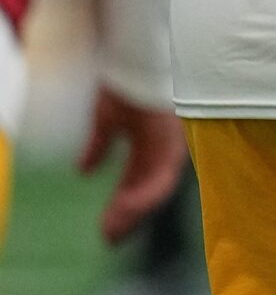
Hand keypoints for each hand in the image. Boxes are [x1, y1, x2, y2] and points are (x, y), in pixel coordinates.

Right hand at [80, 87, 187, 244]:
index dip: (127, 203)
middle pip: (152, 189)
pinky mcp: (174, 142)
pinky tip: (126, 208)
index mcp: (154, 142)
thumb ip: (99, 145)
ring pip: (159, 188)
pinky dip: (145, 195)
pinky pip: (163, 176)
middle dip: (131, 215)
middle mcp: (167, 146)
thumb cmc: (126, 82)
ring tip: (114, 229)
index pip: (143, 180)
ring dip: (136, 211)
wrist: (136, 57)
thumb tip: (82, 169)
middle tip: (109, 237)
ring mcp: (173, 144)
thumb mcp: (108, 117)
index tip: (107, 226)